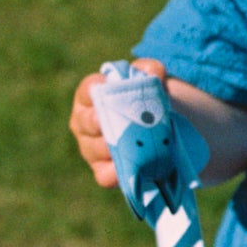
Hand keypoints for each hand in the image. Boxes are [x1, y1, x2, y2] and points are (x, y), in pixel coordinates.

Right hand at [69, 57, 166, 187]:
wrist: (161, 129)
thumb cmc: (145, 100)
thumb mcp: (150, 80)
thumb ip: (151, 70)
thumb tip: (155, 74)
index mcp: (91, 97)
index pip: (88, 90)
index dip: (95, 88)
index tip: (105, 86)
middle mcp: (85, 123)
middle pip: (86, 121)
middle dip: (98, 121)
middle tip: (109, 120)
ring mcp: (91, 148)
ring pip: (95, 149)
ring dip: (113, 147)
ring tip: (130, 144)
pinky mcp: (103, 170)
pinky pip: (104, 175)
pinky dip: (114, 173)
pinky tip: (127, 169)